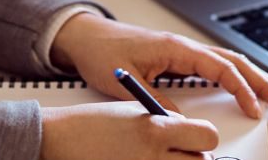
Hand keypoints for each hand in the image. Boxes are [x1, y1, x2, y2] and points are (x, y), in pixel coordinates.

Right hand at [40, 101, 217, 159]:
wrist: (60, 140)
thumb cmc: (92, 124)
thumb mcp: (134, 112)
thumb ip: (166, 122)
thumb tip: (189, 133)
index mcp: (155, 130)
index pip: (207, 136)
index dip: (204, 135)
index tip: (197, 134)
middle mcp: (154, 157)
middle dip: (196, 156)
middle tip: (182, 151)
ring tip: (163, 158)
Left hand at [50, 14, 267, 118]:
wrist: (87, 37)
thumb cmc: (104, 53)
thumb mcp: (127, 81)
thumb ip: (156, 100)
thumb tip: (179, 121)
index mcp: (177, 48)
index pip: (221, 68)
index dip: (241, 89)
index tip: (254, 109)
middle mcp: (184, 46)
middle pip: (233, 61)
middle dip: (260, 80)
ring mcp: (182, 50)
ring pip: (227, 61)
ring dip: (251, 77)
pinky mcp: (176, 56)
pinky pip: (213, 64)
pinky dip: (233, 75)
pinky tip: (241, 86)